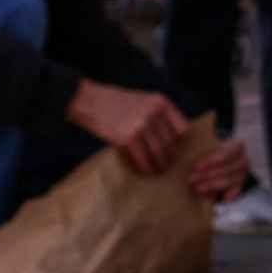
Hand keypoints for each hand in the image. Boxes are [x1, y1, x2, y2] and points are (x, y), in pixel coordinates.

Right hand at [66, 81, 189, 174]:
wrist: (89, 100)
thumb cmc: (116, 103)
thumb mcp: (143, 100)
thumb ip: (158, 115)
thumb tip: (171, 140)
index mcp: (160, 102)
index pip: (182, 129)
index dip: (180, 143)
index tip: (176, 150)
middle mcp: (153, 113)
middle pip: (170, 143)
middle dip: (170, 157)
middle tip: (168, 166)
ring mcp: (140, 125)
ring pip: (159, 153)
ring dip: (160, 165)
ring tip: (158, 171)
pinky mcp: (126, 138)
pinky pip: (142, 158)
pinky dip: (145, 167)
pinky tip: (146, 171)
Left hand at [188, 138, 249, 202]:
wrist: (227, 156)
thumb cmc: (213, 150)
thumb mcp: (210, 144)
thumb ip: (204, 147)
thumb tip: (189, 150)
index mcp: (237, 146)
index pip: (226, 153)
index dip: (210, 161)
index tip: (196, 167)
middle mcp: (243, 159)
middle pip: (225, 168)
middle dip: (207, 175)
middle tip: (191, 179)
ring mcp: (243, 173)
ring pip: (228, 180)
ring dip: (212, 185)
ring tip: (198, 188)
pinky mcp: (240, 184)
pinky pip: (236, 190)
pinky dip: (230, 194)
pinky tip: (222, 198)